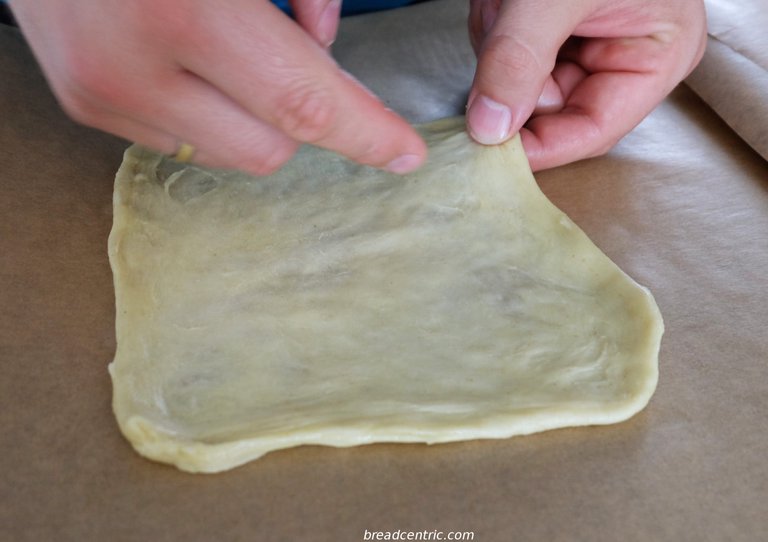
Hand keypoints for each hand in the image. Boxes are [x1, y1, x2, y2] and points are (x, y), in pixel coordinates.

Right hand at [11, 0, 426, 174]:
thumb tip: (326, 43)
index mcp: (183, 11)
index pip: (300, 102)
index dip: (364, 132)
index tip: (404, 154)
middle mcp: (133, 68)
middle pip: (269, 149)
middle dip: (305, 119)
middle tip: (306, 66)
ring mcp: (102, 94)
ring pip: (227, 155)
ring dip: (255, 118)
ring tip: (237, 52)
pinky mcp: (84, 104)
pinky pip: (181, 140)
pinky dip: (210, 113)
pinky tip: (196, 63)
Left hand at [467, 0, 706, 170]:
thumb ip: (521, 60)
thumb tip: (489, 127)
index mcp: (654, 56)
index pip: (594, 129)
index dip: (542, 146)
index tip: (492, 151)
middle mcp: (620, 54)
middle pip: (549, 107)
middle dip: (514, 75)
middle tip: (503, 32)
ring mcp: (582, 39)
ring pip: (518, 79)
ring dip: (499, 42)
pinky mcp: (547, 26)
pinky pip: (504, 49)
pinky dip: (493, 23)